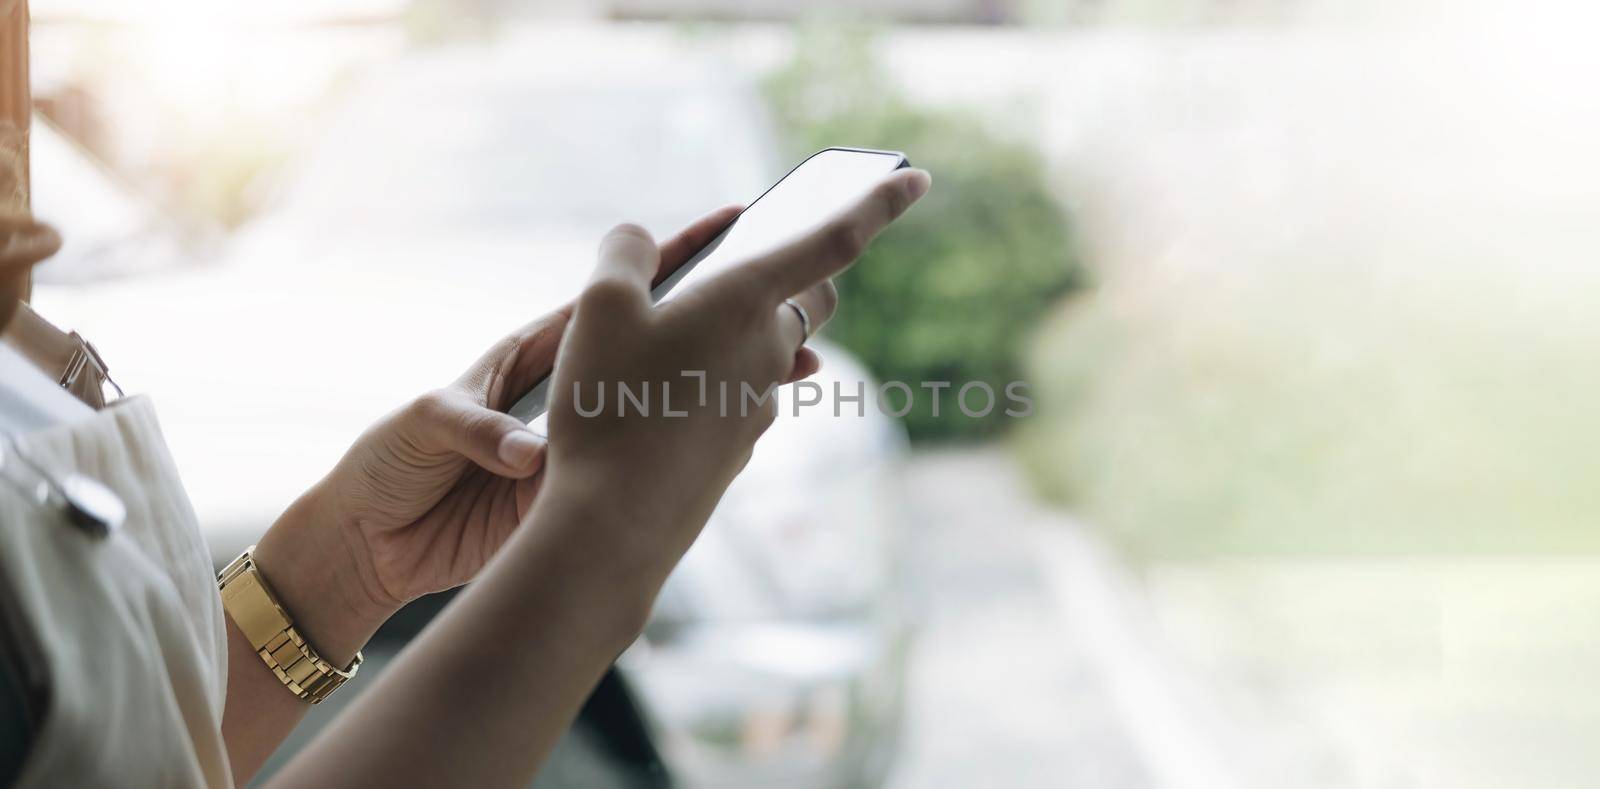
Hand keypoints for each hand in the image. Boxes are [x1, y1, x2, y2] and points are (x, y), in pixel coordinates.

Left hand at [255, 206, 741, 642]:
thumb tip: (530, 454)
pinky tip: (738, 443)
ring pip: (661, 414)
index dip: (663, 262)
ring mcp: (581, 446)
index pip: (607, 300)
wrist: (373, 542)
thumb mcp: (425, 425)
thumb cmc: (389, 461)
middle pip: (654, 353)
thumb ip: (477, 429)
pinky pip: (638, 472)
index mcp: (533, 355)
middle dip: (716, 328)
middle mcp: (570, 395)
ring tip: (786, 375)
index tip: (725, 227)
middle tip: (784, 312)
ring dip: (716, 394)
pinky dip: (687, 456)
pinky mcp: (579, 495)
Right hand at [538, 168, 930, 582]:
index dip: (878, 203)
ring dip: (738, 332)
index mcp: (748, 301)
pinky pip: (737, 396)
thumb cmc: (607, 408)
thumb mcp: (597, 310)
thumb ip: (623, 257)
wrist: (614, 526)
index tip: (917, 178)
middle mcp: (769, 353)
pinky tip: (658, 396)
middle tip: (744, 263)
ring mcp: (759, 406)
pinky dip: (712, 380)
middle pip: (803, 299)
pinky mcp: (737, 448)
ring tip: (666, 337)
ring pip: (768, 351)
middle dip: (788, 273)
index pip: (834, 240)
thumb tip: (636, 242)